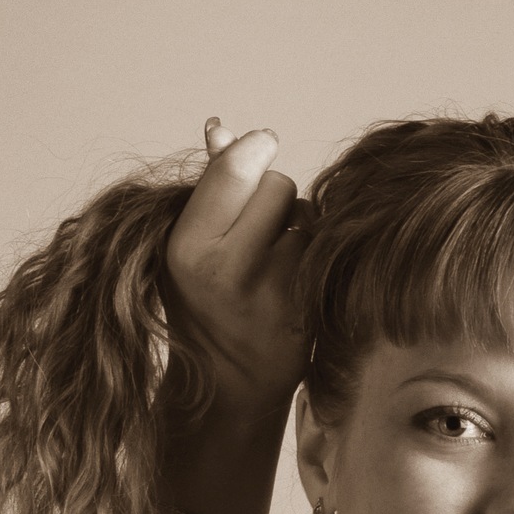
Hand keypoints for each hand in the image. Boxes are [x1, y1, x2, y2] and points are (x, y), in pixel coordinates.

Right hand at [161, 119, 309, 414]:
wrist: (226, 387)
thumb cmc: (202, 302)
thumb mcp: (186, 245)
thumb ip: (207, 187)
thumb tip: (220, 126)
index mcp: (188, 249)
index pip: (239, 165)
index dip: (254, 149)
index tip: (258, 147)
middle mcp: (229, 272)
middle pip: (276, 183)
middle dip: (269, 197)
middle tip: (251, 234)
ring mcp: (277, 294)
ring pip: (307, 213)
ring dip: (296, 226)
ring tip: (271, 264)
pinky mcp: (313, 309)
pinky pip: (327, 247)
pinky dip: (316, 253)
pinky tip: (294, 282)